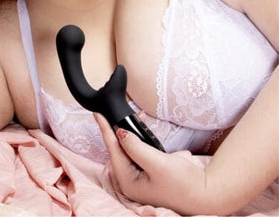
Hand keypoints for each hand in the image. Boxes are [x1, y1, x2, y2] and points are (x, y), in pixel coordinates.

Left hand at [95, 113, 209, 212]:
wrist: (207, 193)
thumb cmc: (185, 184)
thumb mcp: (158, 164)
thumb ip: (136, 147)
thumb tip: (120, 133)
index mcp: (128, 182)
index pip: (113, 150)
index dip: (105, 130)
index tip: (98, 115)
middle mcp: (130, 180)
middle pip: (118, 149)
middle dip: (119, 129)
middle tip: (117, 111)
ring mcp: (139, 176)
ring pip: (128, 148)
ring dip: (130, 132)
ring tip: (135, 117)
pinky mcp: (148, 171)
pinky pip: (138, 151)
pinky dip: (139, 138)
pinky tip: (142, 128)